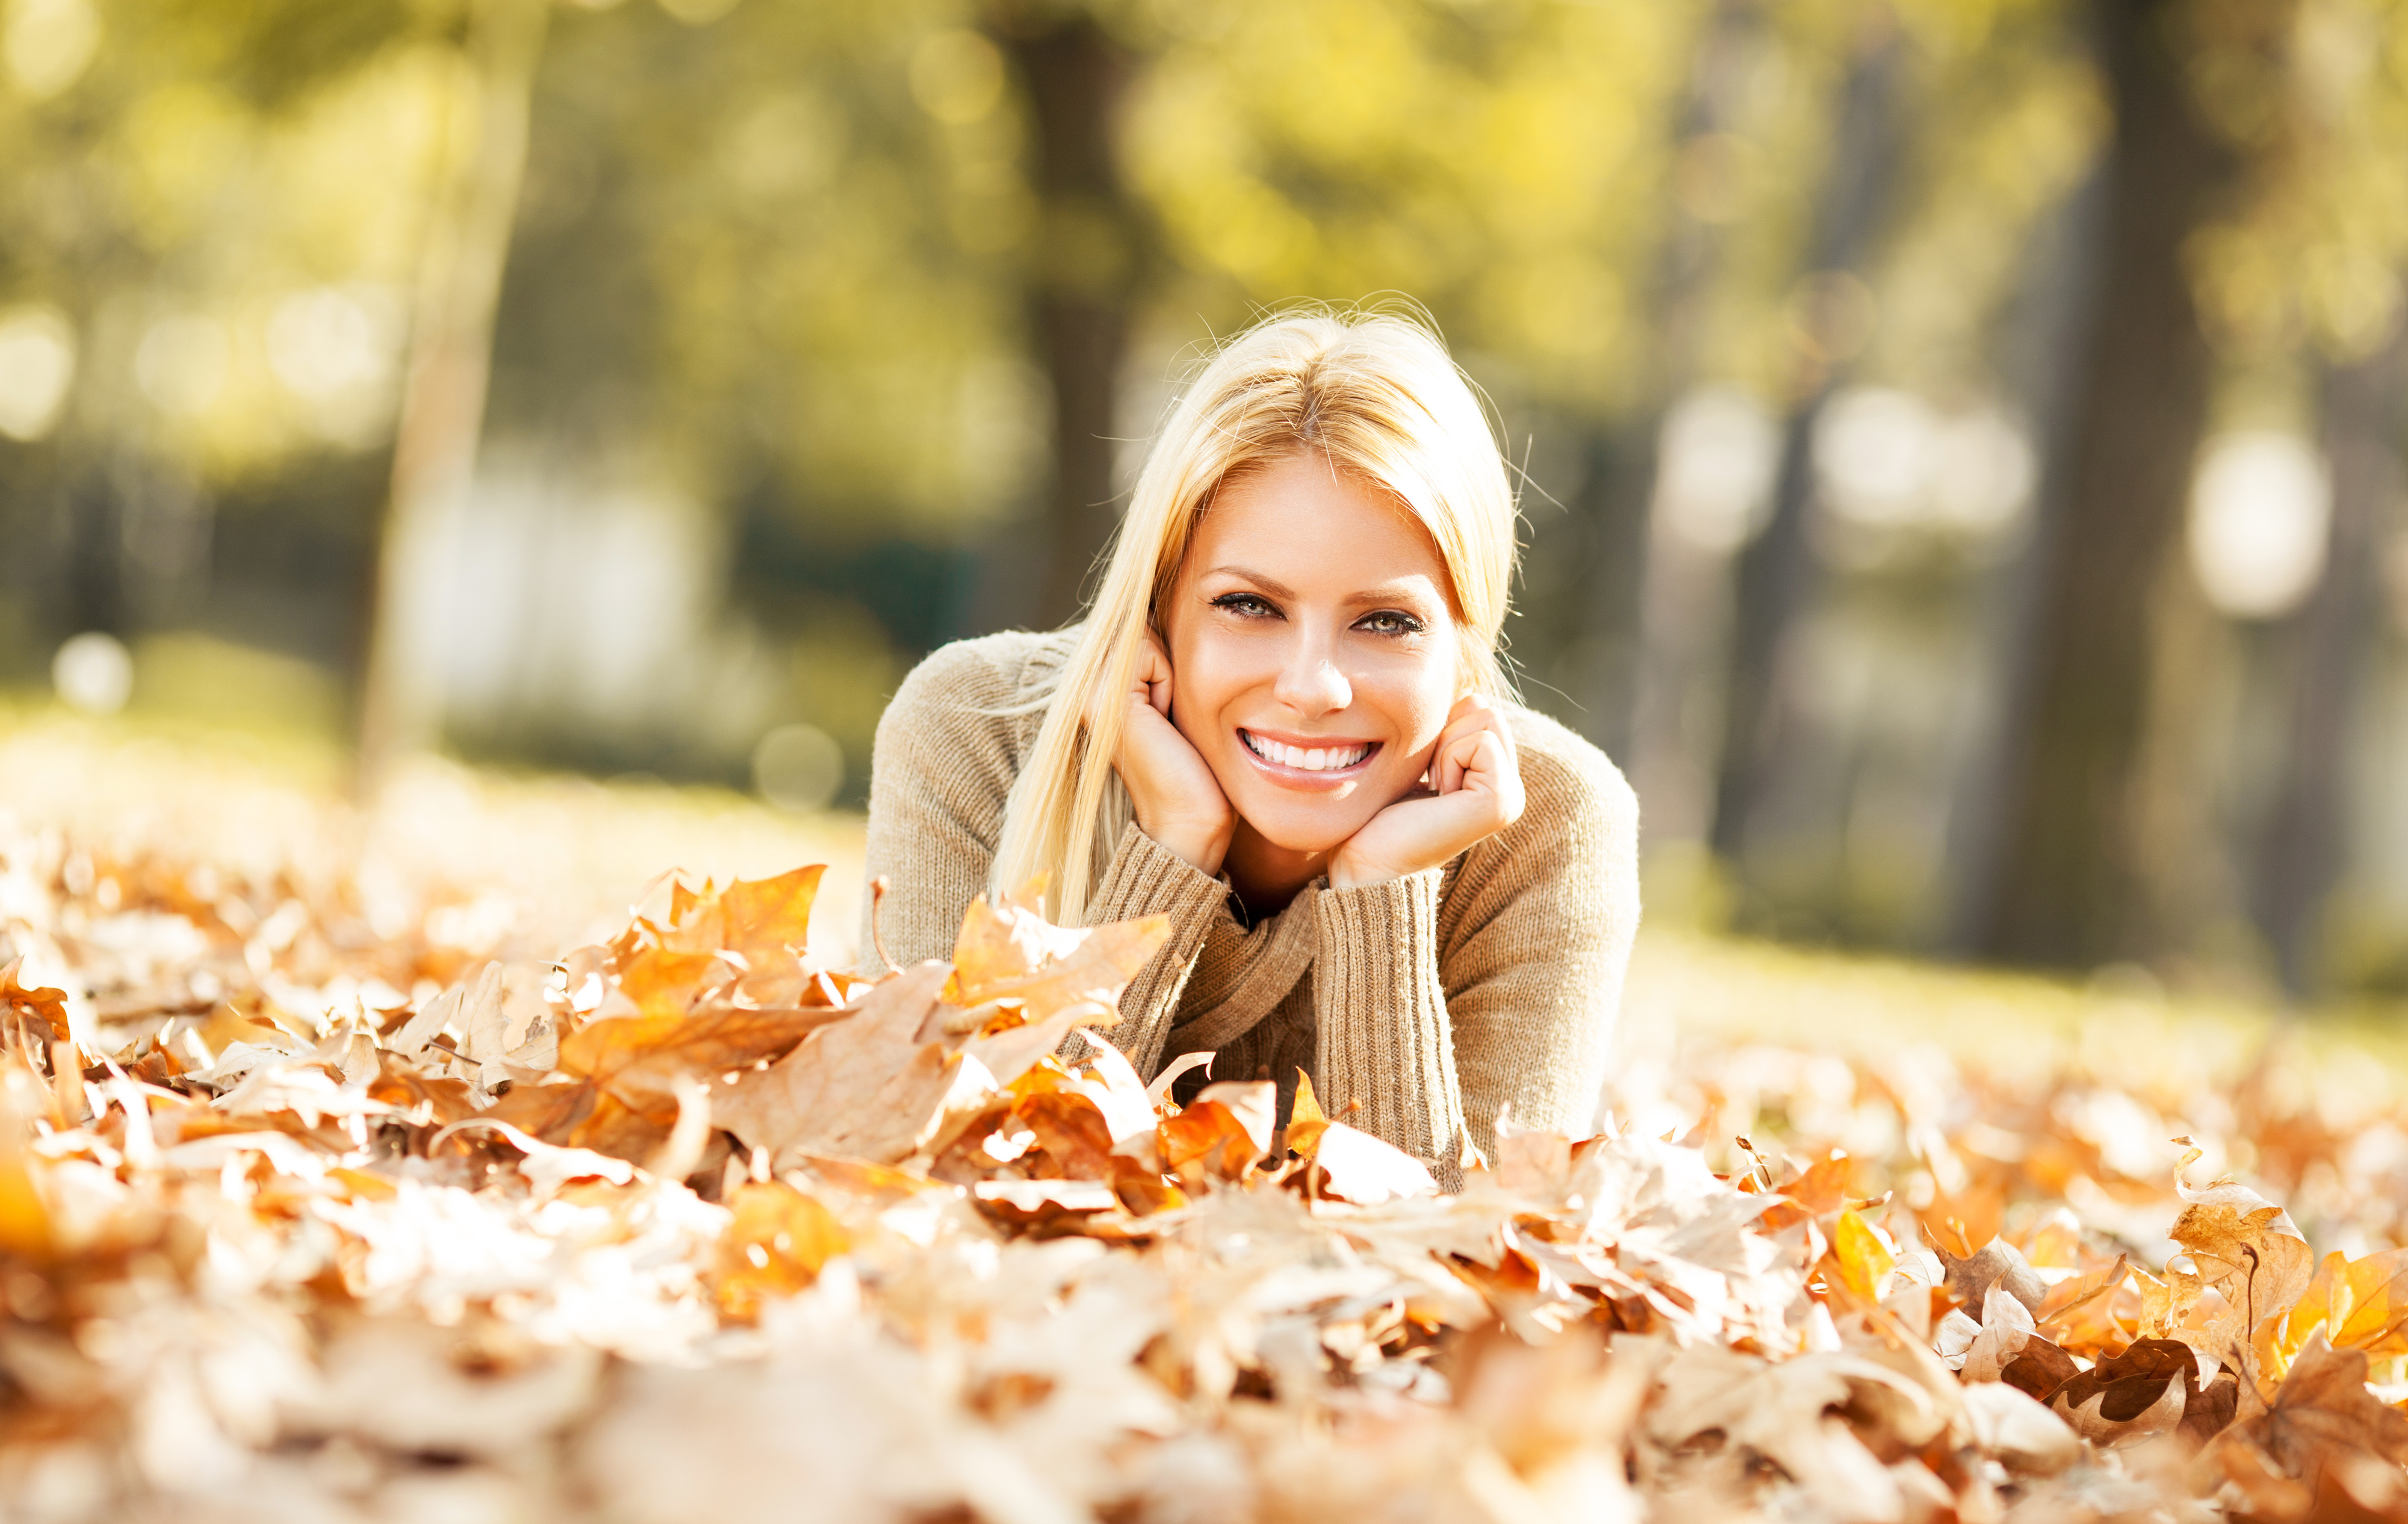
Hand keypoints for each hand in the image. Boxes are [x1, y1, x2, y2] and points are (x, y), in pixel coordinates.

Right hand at [1095, 631, 1233, 875]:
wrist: (1187, 819)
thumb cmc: (1193, 763)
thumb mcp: (1173, 696)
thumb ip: (1157, 658)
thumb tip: (1161, 607)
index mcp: (1095, 683)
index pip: (1137, 623)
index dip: (1167, 656)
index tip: (1167, 708)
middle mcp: (1082, 684)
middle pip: (1139, 623)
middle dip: (1168, 658)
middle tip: (1168, 713)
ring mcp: (1087, 690)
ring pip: (1144, 634)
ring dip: (1169, 669)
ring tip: (1166, 717)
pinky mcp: (1103, 698)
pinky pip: (1149, 651)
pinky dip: (1168, 679)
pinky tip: (1163, 719)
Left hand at [1329, 695, 1523, 889]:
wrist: (1364, 859)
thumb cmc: (1378, 811)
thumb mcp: (1418, 757)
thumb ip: (1449, 728)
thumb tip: (1471, 695)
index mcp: (1493, 777)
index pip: (1477, 705)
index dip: (1438, 727)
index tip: (1422, 772)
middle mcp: (1510, 787)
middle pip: (1483, 707)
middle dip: (1444, 733)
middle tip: (1427, 780)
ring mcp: (1512, 795)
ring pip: (1484, 716)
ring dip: (1444, 746)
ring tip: (1431, 788)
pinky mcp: (1503, 801)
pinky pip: (1480, 741)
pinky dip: (1448, 759)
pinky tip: (1437, 796)